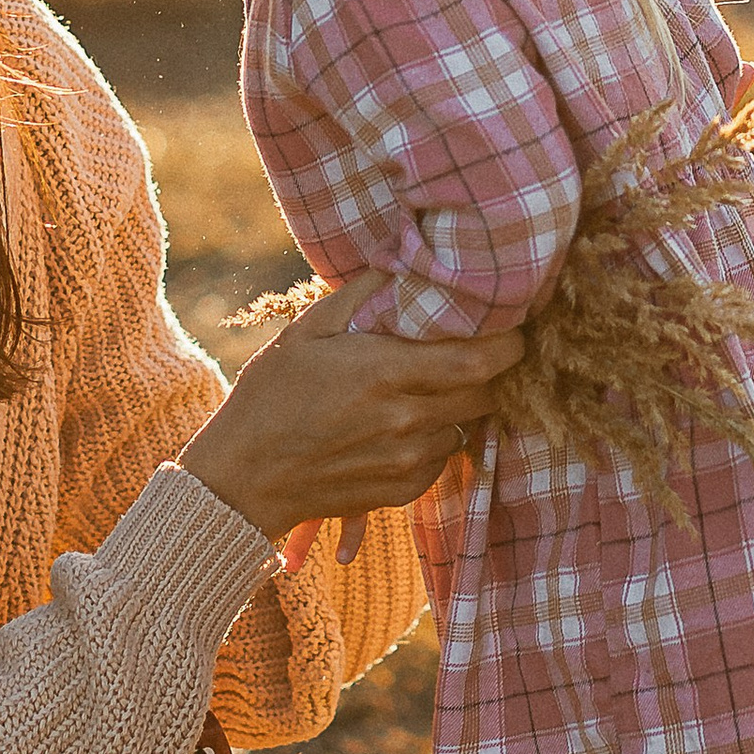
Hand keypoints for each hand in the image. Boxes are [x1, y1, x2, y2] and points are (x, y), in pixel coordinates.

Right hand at [182, 275, 517, 541]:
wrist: (242, 476)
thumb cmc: (269, 396)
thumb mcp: (306, 331)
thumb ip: (360, 293)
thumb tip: (399, 262)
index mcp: (385, 372)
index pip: (478, 360)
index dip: (508, 344)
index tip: (511, 329)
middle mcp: (405, 419)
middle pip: (484, 394)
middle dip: (487, 373)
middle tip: (472, 353)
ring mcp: (405, 461)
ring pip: (465, 426)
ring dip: (458, 407)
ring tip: (428, 390)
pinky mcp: (401, 491)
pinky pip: (441, 459)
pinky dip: (435, 440)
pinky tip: (403, 426)